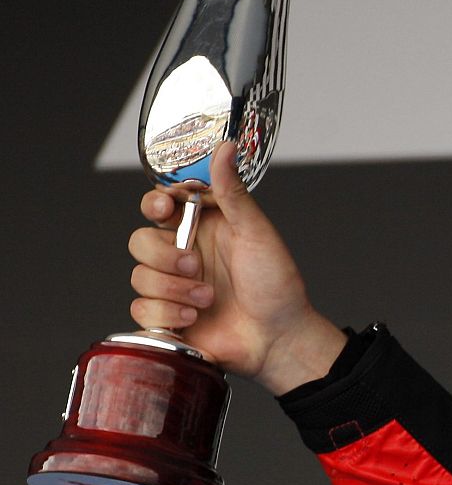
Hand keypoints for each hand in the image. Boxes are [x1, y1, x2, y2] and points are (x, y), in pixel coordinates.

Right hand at [128, 143, 346, 393]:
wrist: (278, 338)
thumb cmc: (277, 284)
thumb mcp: (256, 232)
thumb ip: (233, 192)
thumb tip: (226, 146)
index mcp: (203, 227)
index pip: (159, 205)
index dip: (155, 204)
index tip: (165, 209)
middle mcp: (183, 254)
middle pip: (139, 240)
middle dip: (165, 256)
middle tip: (196, 266)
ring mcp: (174, 286)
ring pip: (139, 276)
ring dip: (174, 289)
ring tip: (208, 299)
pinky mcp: (166, 316)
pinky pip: (140, 309)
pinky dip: (166, 315)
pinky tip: (193, 320)